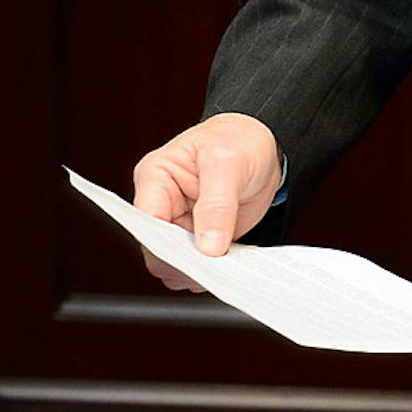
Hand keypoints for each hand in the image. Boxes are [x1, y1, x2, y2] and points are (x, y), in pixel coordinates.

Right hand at [131, 113, 280, 288]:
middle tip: (213, 270)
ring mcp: (181, 223)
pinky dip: (216, 269)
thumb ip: (217, 205)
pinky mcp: (202, 237)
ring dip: (201, 269)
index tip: (189, 260)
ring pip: (178, 262)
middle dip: (184, 262)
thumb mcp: (228, 163)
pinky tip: (233, 266)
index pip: (147, 220)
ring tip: (226, 269)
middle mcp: (163, 203)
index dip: (164, 244)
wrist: (263, 144)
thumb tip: (208, 246)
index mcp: (156, 177)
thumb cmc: (238, 140)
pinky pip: (202, 263)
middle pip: (159, 247)